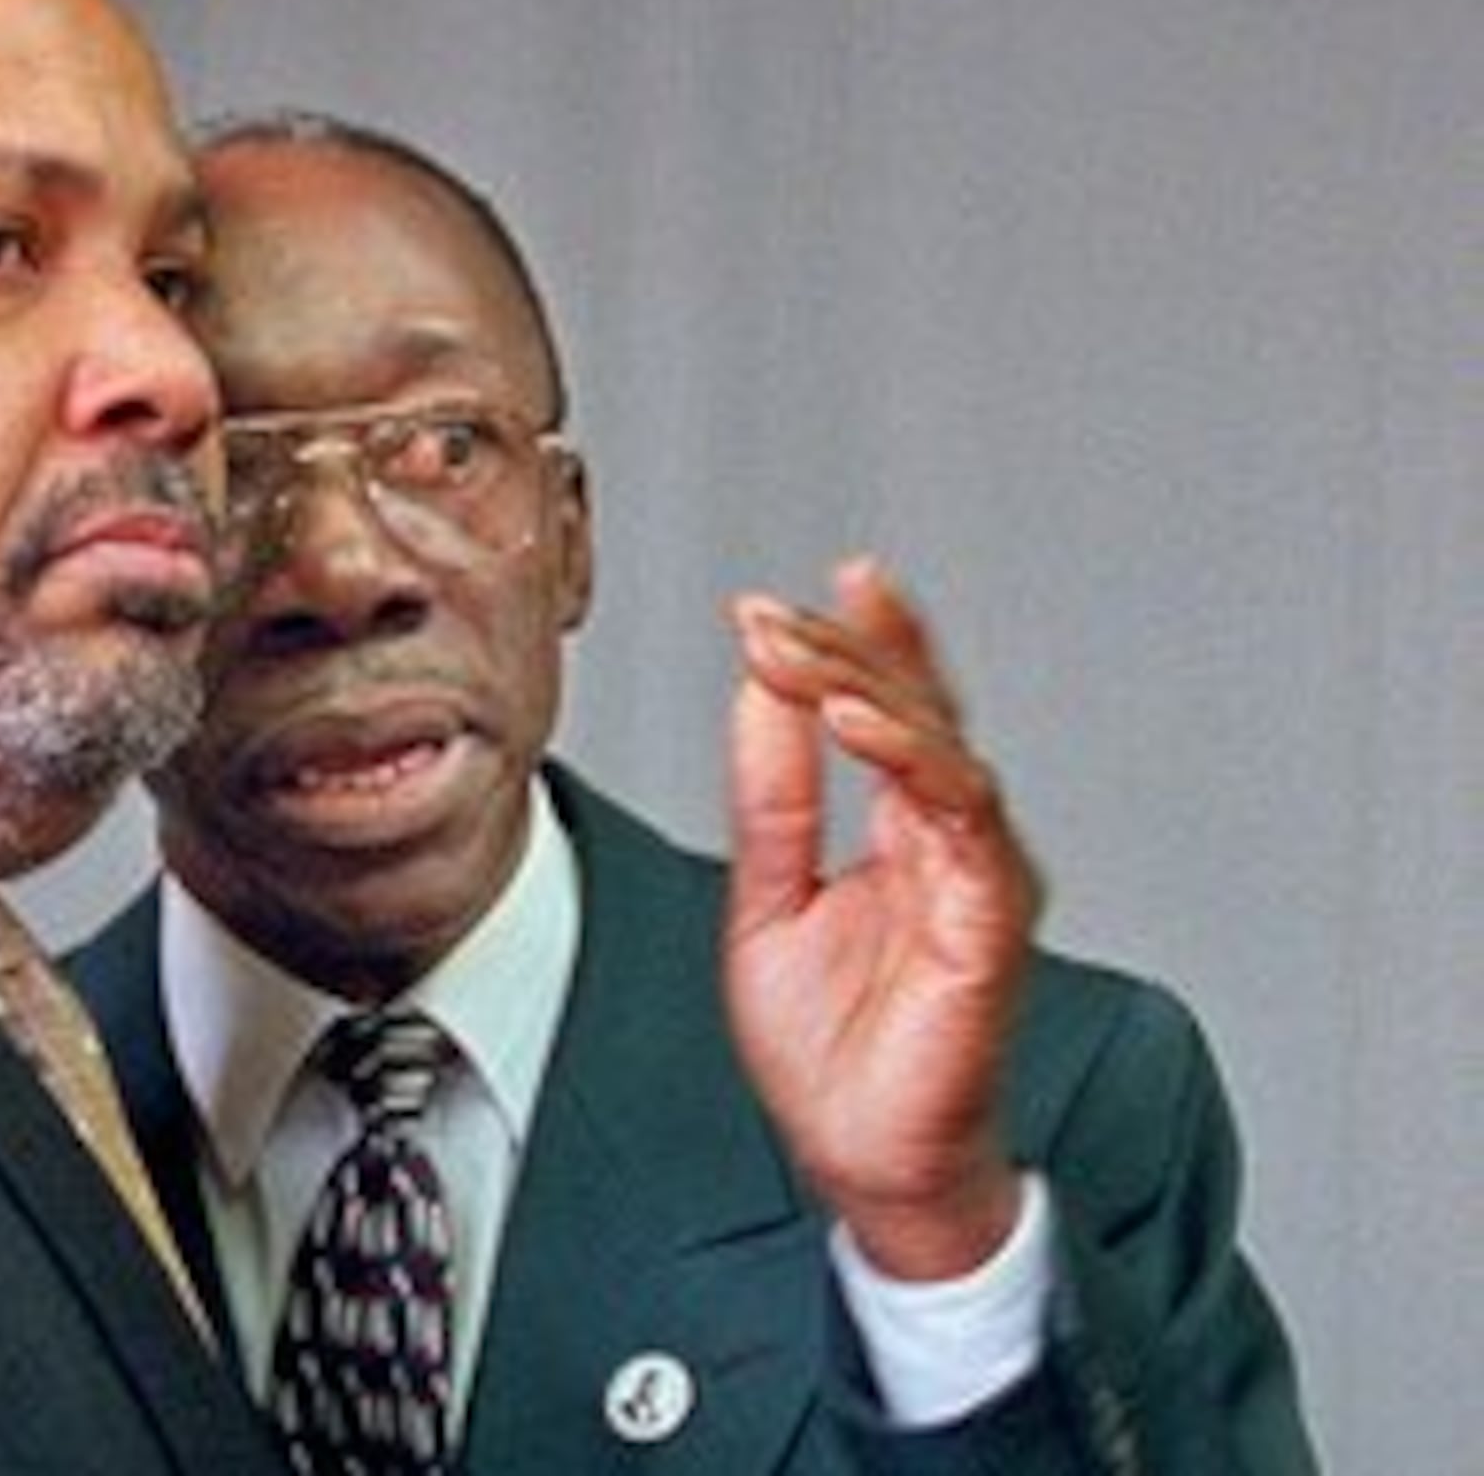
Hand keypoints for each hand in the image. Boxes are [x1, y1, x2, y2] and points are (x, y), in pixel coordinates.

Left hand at [721, 557, 1038, 1278]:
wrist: (860, 1159)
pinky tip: (857, 725)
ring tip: (801, 655)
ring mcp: (976, 879)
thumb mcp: (768, 897)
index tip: (804, 588)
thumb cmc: (832, 1049)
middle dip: (844, 650)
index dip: (863, 640)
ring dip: (869, 691)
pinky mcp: (988, 923)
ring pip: (942, 750)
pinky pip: (962, 822)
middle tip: (772, 613)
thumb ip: (773, 796)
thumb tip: (759, 690)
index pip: (892, 711)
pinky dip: (912, 763)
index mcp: (903, 834)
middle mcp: (950, 845)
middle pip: (916, 712)